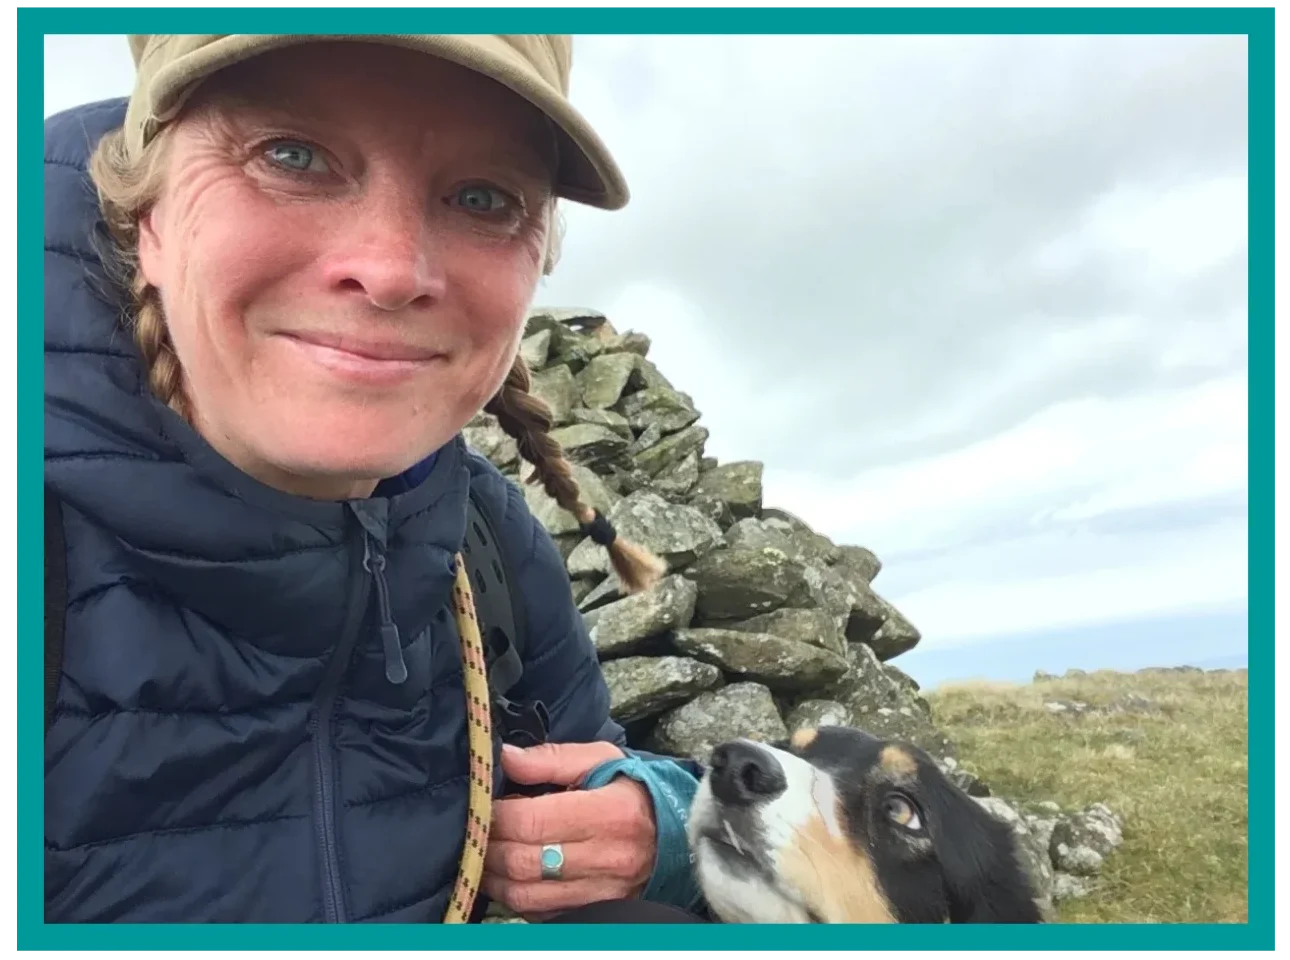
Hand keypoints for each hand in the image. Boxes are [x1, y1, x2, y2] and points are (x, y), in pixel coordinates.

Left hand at [483, 741, 657, 919]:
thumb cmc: (632, 790)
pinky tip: (512, 875)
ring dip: (494, 876)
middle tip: (479, 829)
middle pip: (523, 862)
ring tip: (488, 852)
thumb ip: (550, 758)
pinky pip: (540, 913)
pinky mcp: (595, 911)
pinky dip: (517, 896)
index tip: (485, 804)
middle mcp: (607, 858)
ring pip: (526, 895)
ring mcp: (602, 892)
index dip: (497, 815)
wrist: (675, 833)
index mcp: (609, 813)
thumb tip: (505, 757)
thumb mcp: (601, 759)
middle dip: (488, 846)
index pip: (532, 821)